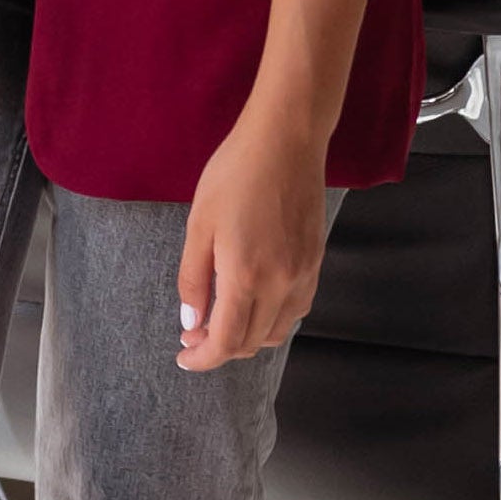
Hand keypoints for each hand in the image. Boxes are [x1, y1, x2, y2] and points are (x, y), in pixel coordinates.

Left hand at [176, 102, 332, 370]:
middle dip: (220, 348)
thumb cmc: (235, 174)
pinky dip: (272, 319)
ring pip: (278, 331)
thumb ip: (194, 280)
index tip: (184, 357)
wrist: (286, 141)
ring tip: (221, 321)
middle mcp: (281, 284)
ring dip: (248, 337)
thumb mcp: (199, 225)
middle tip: (194, 334)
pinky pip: (296, 309)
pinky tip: (253, 302)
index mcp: (246, 276)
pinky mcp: (316, 262)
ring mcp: (303, 274)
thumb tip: (192, 323)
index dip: (203, 359)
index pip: (227, 342)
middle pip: (253, 342)